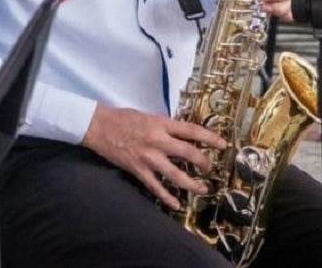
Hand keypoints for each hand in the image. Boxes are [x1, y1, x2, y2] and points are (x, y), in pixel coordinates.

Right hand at [81, 104, 227, 209]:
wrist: (99, 126)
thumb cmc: (123, 118)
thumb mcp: (149, 116)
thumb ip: (166, 126)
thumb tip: (182, 135)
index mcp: (162, 124)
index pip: (192, 131)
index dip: (210, 138)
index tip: (222, 145)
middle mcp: (158, 141)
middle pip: (189, 153)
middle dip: (204, 162)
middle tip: (209, 168)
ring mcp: (148, 157)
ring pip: (176, 174)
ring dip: (191, 184)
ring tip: (202, 189)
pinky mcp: (138, 170)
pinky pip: (155, 187)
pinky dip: (166, 197)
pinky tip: (175, 204)